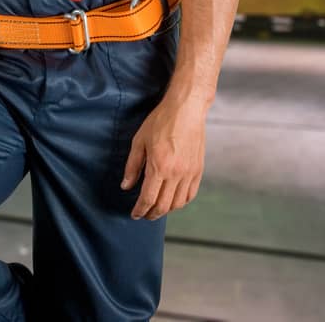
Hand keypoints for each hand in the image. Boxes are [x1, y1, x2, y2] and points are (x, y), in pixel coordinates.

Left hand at [121, 96, 207, 219]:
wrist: (186, 110)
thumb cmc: (160, 122)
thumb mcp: (138, 142)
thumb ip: (132, 167)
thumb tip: (126, 186)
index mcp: (159, 167)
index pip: (148, 198)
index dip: (140, 210)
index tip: (134, 214)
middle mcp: (176, 173)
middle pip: (164, 205)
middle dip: (152, 214)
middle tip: (143, 215)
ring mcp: (190, 173)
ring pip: (179, 203)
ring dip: (166, 210)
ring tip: (156, 210)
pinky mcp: (198, 170)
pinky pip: (191, 194)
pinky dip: (181, 202)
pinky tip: (173, 201)